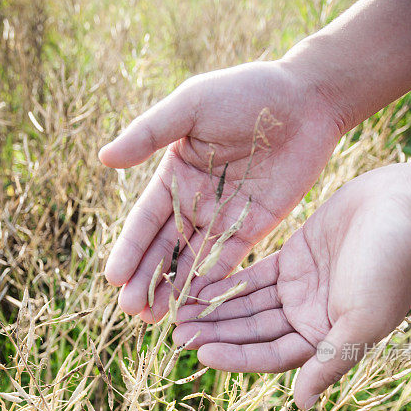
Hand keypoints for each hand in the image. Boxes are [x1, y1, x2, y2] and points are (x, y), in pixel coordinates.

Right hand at [99, 56, 342, 320]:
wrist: (307, 99)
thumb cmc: (246, 92)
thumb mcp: (192, 105)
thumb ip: (150, 133)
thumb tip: (104, 158)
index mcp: (174, 175)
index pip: (144, 221)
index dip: (129, 250)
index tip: (113, 278)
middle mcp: (194, 202)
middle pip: (165, 249)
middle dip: (147, 280)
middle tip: (131, 311)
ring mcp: (223, 219)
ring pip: (192, 262)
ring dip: (174, 290)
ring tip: (154, 319)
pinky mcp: (253, 228)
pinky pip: (228, 262)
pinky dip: (210, 285)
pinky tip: (195, 307)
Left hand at [173, 163, 410, 408]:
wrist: (408, 208)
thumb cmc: (392, 266)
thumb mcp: (362, 320)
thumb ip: (329, 361)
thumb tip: (301, 404)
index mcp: (325, 339)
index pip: (270, 356)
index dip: (235, 355)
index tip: (200, 352)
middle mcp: (309, 319)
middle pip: (253, 332)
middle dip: (216, 333)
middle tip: (176, 333)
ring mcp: (300, 289)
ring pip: (249, 305)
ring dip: (216, 310)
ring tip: (178, 312)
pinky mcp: (295, 259)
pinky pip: (255, 276)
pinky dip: (228, 282)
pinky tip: (199, 285)